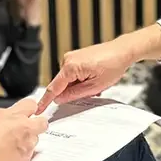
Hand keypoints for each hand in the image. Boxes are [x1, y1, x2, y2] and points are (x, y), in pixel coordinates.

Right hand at [36, 26, 160, 112]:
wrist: (123, 51)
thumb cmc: (113, 65)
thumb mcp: (95, 86)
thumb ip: (74, 94)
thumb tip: (59, 99)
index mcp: (70, 67)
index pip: (54, 88)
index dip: (45, 101)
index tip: (38, 110)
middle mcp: (67, 60)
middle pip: (62, 85)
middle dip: (73, 93)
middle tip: (92, 91)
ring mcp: (71, 57)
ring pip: (68, 81)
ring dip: (80, 87)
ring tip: (97, 83)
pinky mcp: (76, 58)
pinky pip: (73, 75)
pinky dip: (81, 81)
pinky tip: (94, 78)